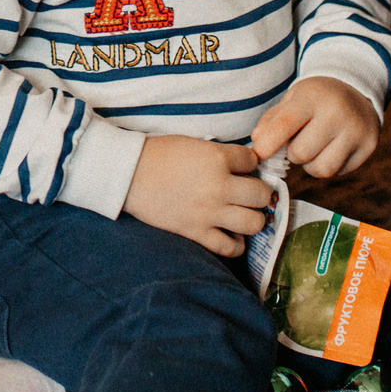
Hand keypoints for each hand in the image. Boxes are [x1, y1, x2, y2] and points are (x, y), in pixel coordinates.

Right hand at [122, 135, 275, 254]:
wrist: (129, 174)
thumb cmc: (159, 154)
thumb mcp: (194, 144)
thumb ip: (220, 154)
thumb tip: (244, 165)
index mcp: (217, 158)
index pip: (253, 162)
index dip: (250, 163)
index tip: (243, 167)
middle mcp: (219, 187)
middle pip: (261, 194)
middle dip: (260, 192)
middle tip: (250, 193)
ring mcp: (209, 212)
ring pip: (254, 223)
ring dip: (253, 218)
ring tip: (245, 214)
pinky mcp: (196, 232)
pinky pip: (229, 248)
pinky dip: (236, 245)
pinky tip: (233, 236)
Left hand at [251, 77, 382, 178]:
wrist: (357, 90)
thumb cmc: (317, 98)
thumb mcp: (293, 99)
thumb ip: (272, 120)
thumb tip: (257, 141)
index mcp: (313, 97)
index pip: (284, 125)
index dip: (267, 145)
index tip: (259, 154)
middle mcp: (337, 112)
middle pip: (301, 153)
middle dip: (293, 153)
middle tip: (298, 141)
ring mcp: (356, 130)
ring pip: (321, 169)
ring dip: (310, 164)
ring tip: (314, 148)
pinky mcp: (369, 146)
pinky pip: (338, 172)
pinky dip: (329, 166)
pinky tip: (331, 149)